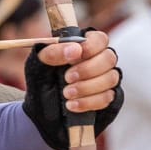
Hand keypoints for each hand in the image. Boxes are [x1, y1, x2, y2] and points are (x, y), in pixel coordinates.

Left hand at [24, 30, 122, 149]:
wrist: (41, 110)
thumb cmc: (42, 81)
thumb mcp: (39, 64)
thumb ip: (52, 52)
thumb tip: (75, 49)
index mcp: (84, 46)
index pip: (100, 39)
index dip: (91, 46)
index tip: (75, 56)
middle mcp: (99, 61)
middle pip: (109, 58)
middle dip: (87, 69)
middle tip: (67, 78)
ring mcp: (106, 79)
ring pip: (111, 78)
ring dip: (87, 87)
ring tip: (66, 93)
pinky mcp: (107, 97)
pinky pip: (107, 97)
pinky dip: (88, 102)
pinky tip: (72, 105)